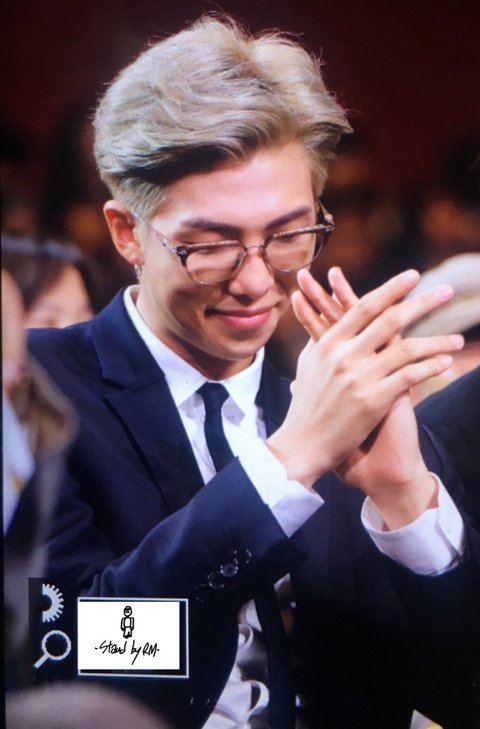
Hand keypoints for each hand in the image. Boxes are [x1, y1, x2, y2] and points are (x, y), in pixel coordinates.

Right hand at [267, 268, 463, 527]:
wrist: (303, 446)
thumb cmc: (306, 406)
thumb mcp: (308, 366)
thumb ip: (319, 337)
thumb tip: (324, 314)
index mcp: (328, 344)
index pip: (364, 307)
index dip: (391, 289)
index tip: (413, 277)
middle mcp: (343, 356)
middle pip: (390, 320)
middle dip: (422, 303)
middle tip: (447, 291)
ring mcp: (358, 378)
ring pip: (406, 348)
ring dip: (436, 342)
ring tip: (459, 340)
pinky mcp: (372, 401)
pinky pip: (410, 377)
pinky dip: (430, 367)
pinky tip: (446, 363)